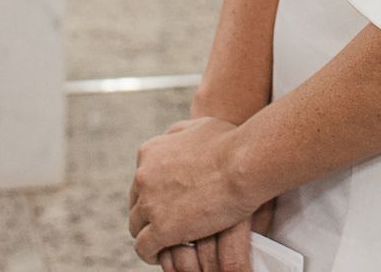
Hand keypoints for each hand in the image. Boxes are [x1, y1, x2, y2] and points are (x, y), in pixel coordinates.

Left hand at [128, 117, 259, 267]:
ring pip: (137, 228)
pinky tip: (163, 253)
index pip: (141, 180)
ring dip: (149, 234)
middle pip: (136, 204)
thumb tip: (172, 139)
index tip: (167, 201)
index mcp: (150, 152)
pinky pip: (144, 248)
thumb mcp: (198, 126)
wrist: (244, 162)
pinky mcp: (162, 228)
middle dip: (149, 214)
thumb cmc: (231, 142)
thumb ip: (178, 134)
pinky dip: (151, 253)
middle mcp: (144, 177)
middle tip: (168, 222)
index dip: (154, 193)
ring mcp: (151, 204)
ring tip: (166, 241)